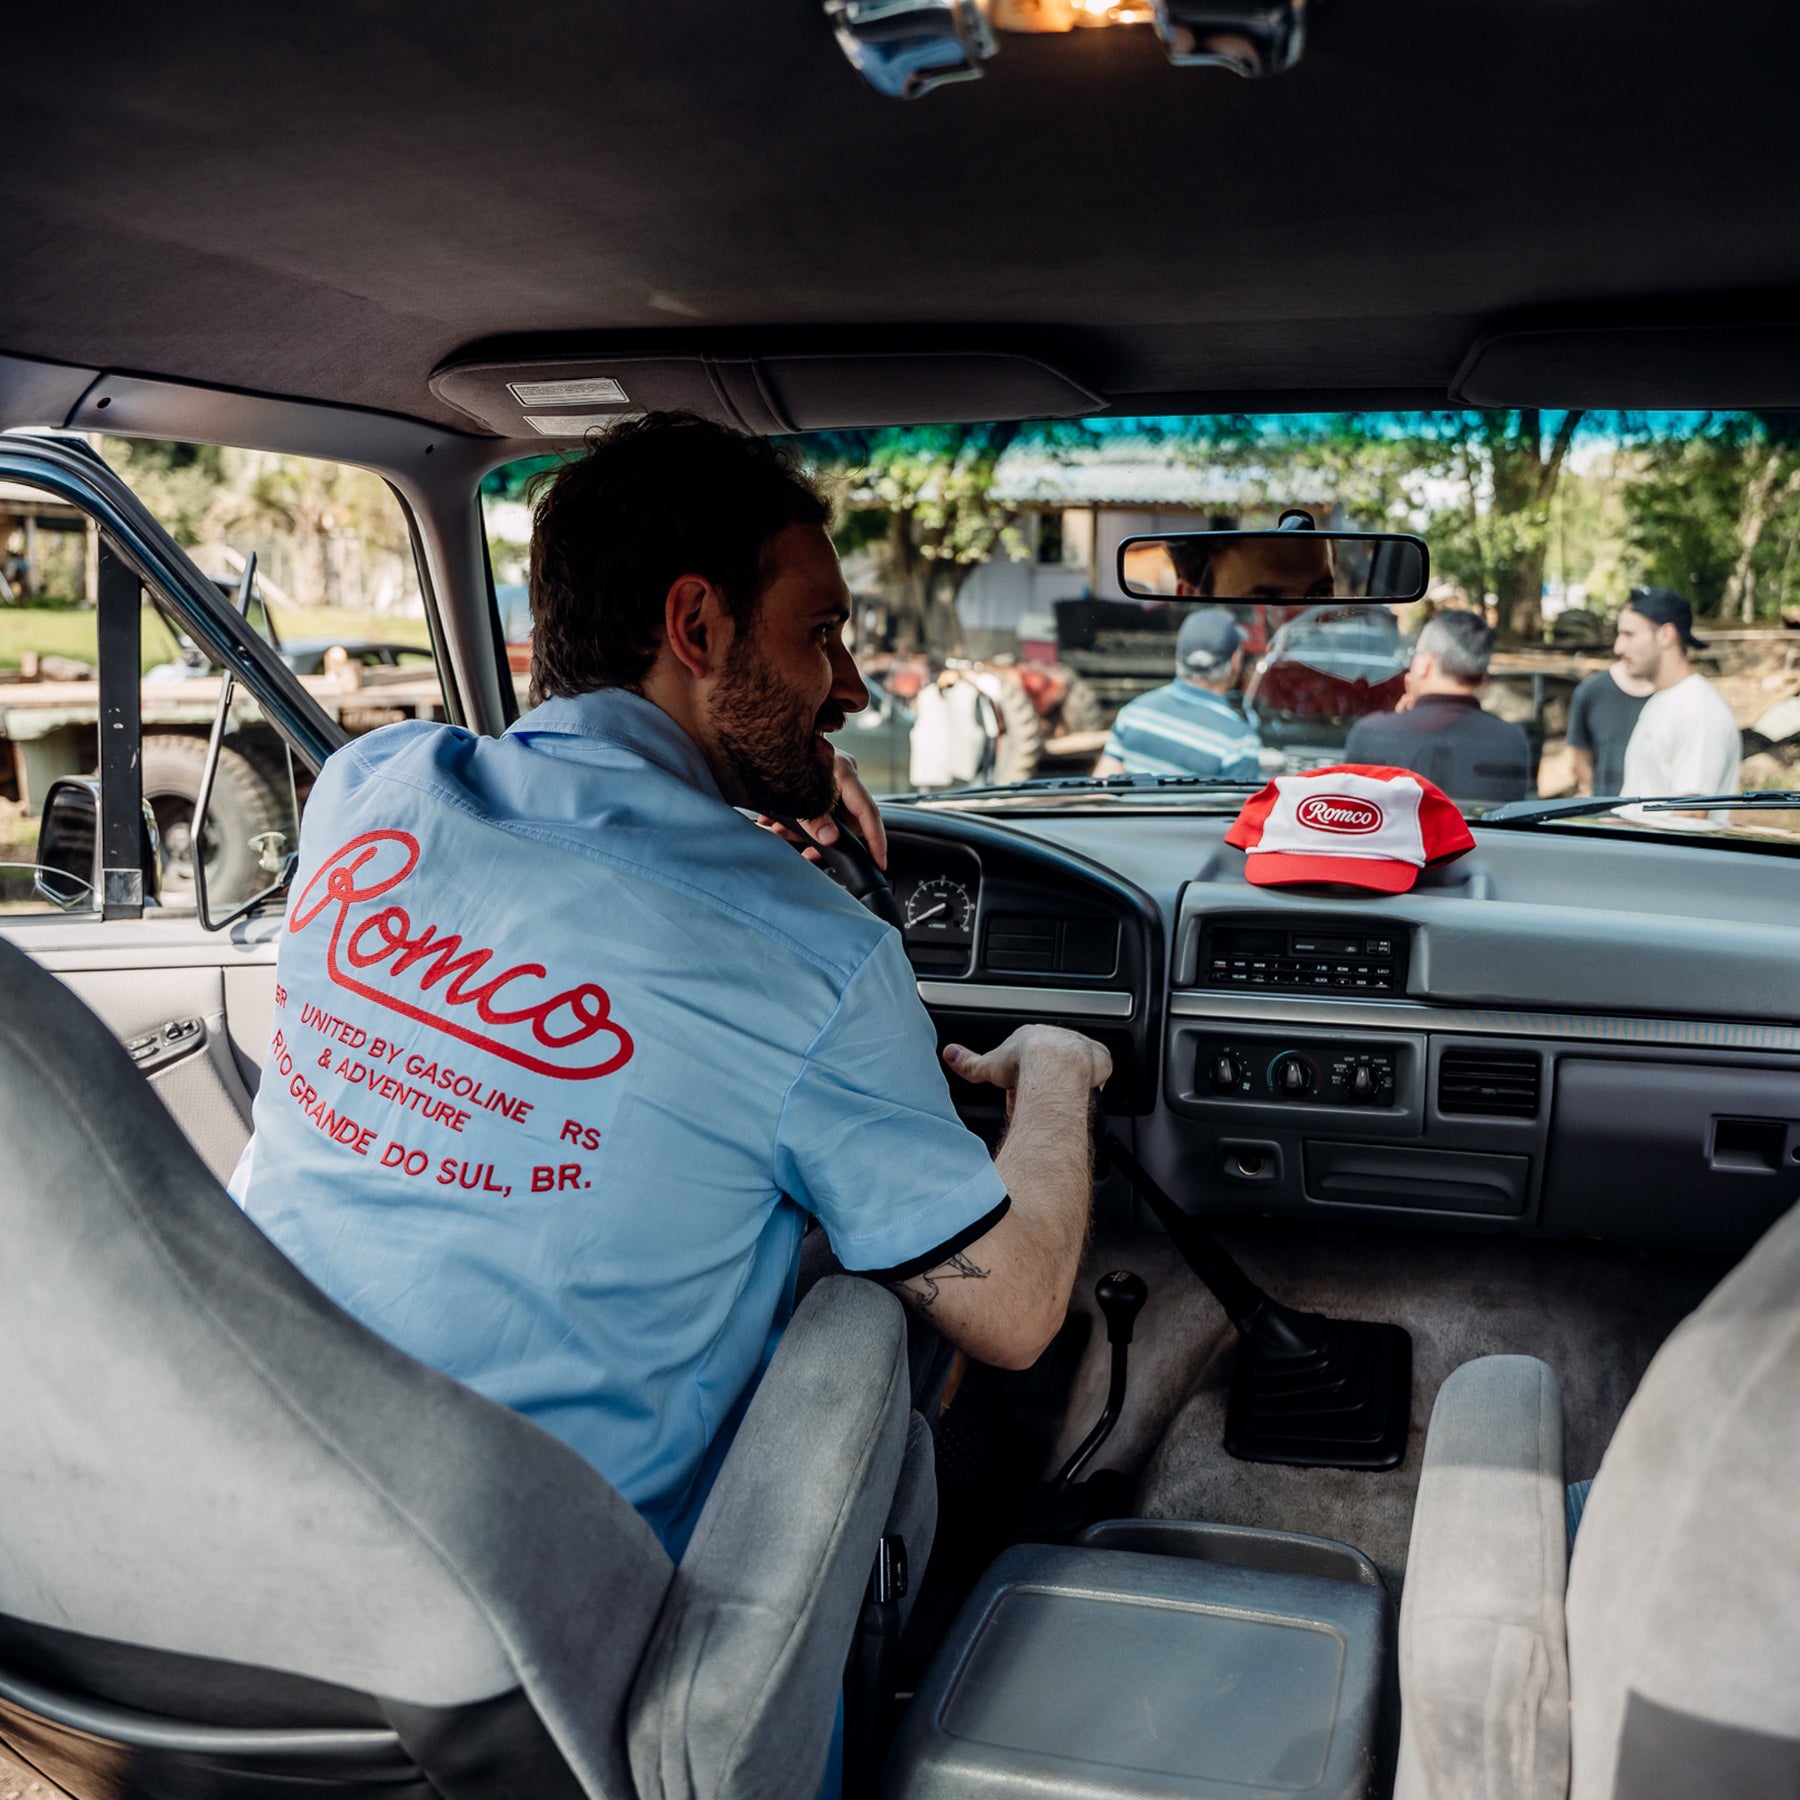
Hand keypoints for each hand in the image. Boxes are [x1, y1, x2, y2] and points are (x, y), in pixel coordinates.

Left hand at [755, 750, 888, 869]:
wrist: (769, 735)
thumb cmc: (779, 755)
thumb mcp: (795, 792)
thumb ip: (813, 818)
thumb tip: (830, 839)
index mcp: (844, 772)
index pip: (868, 813)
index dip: (877, 840)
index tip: (880, 862)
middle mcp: (845, 774)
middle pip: (845, 820)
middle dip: (822, 839)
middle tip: (804, 851)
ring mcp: (835, 777)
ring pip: (829, 817)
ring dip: (803, 830)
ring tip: (780, 831)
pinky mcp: (824, 781)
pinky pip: (819, 809)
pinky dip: (801, 820)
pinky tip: (780, 823)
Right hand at [943, 1024, 1110, 1094]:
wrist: (1054, 1064)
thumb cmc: (1022, 1064)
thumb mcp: (987, 1066)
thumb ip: (968, 1061)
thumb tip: (949, 1053)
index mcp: (1032, 1037)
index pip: (1027, 1057)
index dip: (1022, 1077)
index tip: (1019, 1094)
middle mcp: (1057, 1037)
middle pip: (1051, 1063)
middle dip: (1044, 1082)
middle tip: (1039, 1102)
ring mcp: (1079, 1046)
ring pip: (1074, 1066)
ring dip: (1067, 1082)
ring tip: (1060, 1102)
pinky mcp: (1098, 1058)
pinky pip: (1098, 1071)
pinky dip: (1092, 1084)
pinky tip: (1082, 1096)